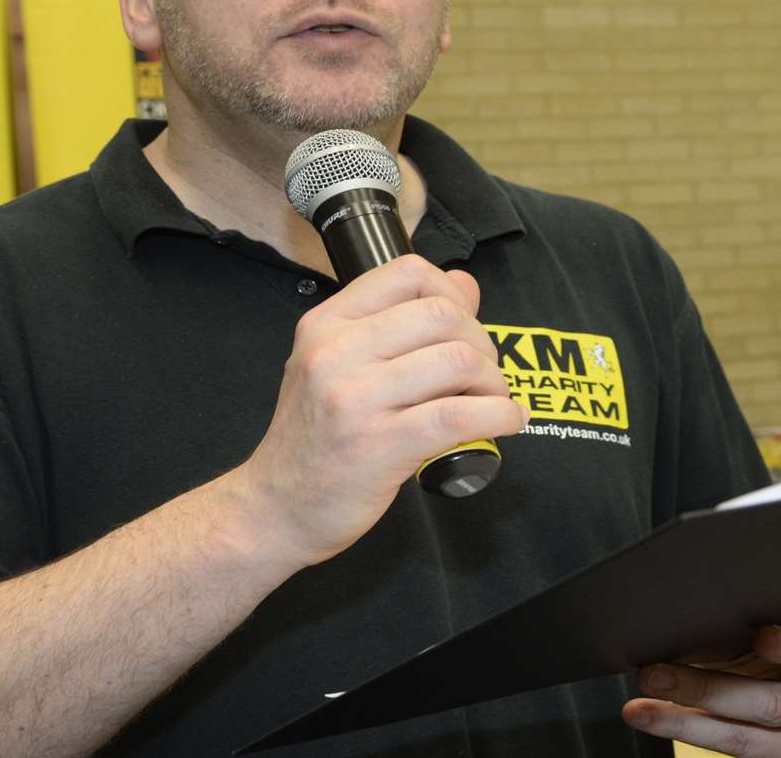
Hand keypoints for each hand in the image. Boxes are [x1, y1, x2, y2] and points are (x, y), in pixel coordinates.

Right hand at [230, 255, 525, 566]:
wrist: (275, 508)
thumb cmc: (313, 439)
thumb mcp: (334, 366)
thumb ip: (395, 323)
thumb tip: (465, 286)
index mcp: (326, 324)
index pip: (407, 273)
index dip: (452, 292)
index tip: (464, 324)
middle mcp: (336, 352)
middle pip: (442, 315)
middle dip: (481, 342)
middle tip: (483, 373)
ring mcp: (356, 398)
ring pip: (458, 361)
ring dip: (494, 382)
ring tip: (492, 400)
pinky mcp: (381, 444)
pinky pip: (460, 416)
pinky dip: (499, 415)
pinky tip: (506, 422)